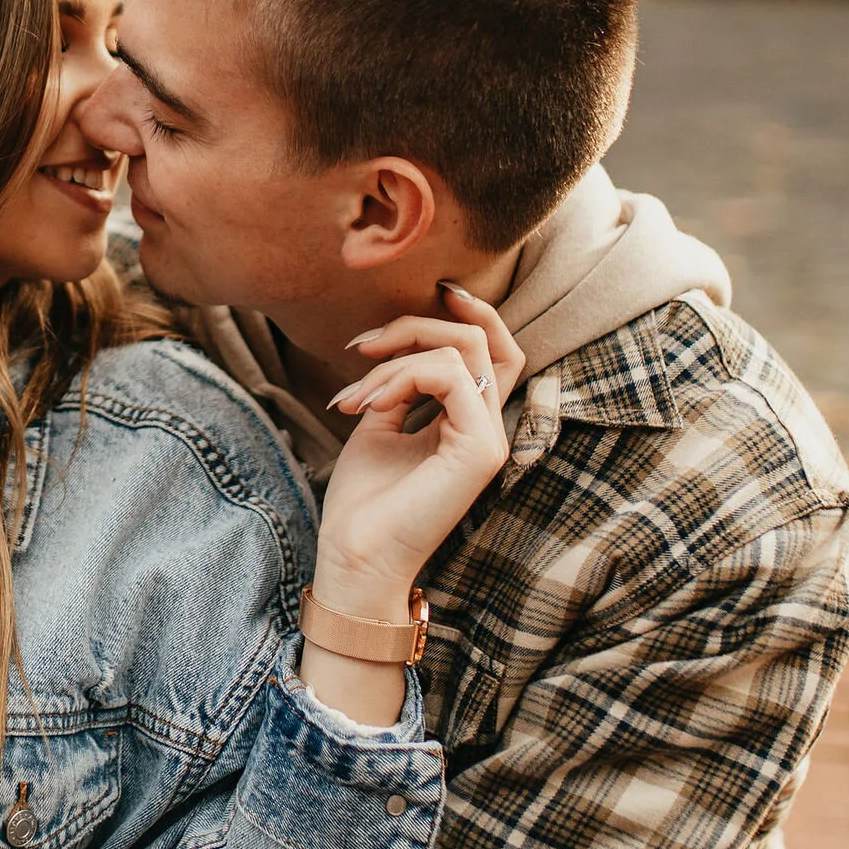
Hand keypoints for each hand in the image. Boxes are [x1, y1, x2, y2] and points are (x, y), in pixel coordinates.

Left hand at [314, 283, 524, 615]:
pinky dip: (400, 377)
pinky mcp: (480, 451)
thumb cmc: (363, 503)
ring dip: (394, 359)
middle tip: (361, 343)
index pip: (496, 352)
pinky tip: (366, 405)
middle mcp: (489, 429)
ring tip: (352, 397)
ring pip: (461, 352)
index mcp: (469, 424)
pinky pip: (449, 377)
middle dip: (417, 324)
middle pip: (481, 340)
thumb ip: (397, 386)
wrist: (355, 557)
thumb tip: (393, 347)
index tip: (433, 290)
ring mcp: (490, 440)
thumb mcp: (377, 426)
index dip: (475, 312)